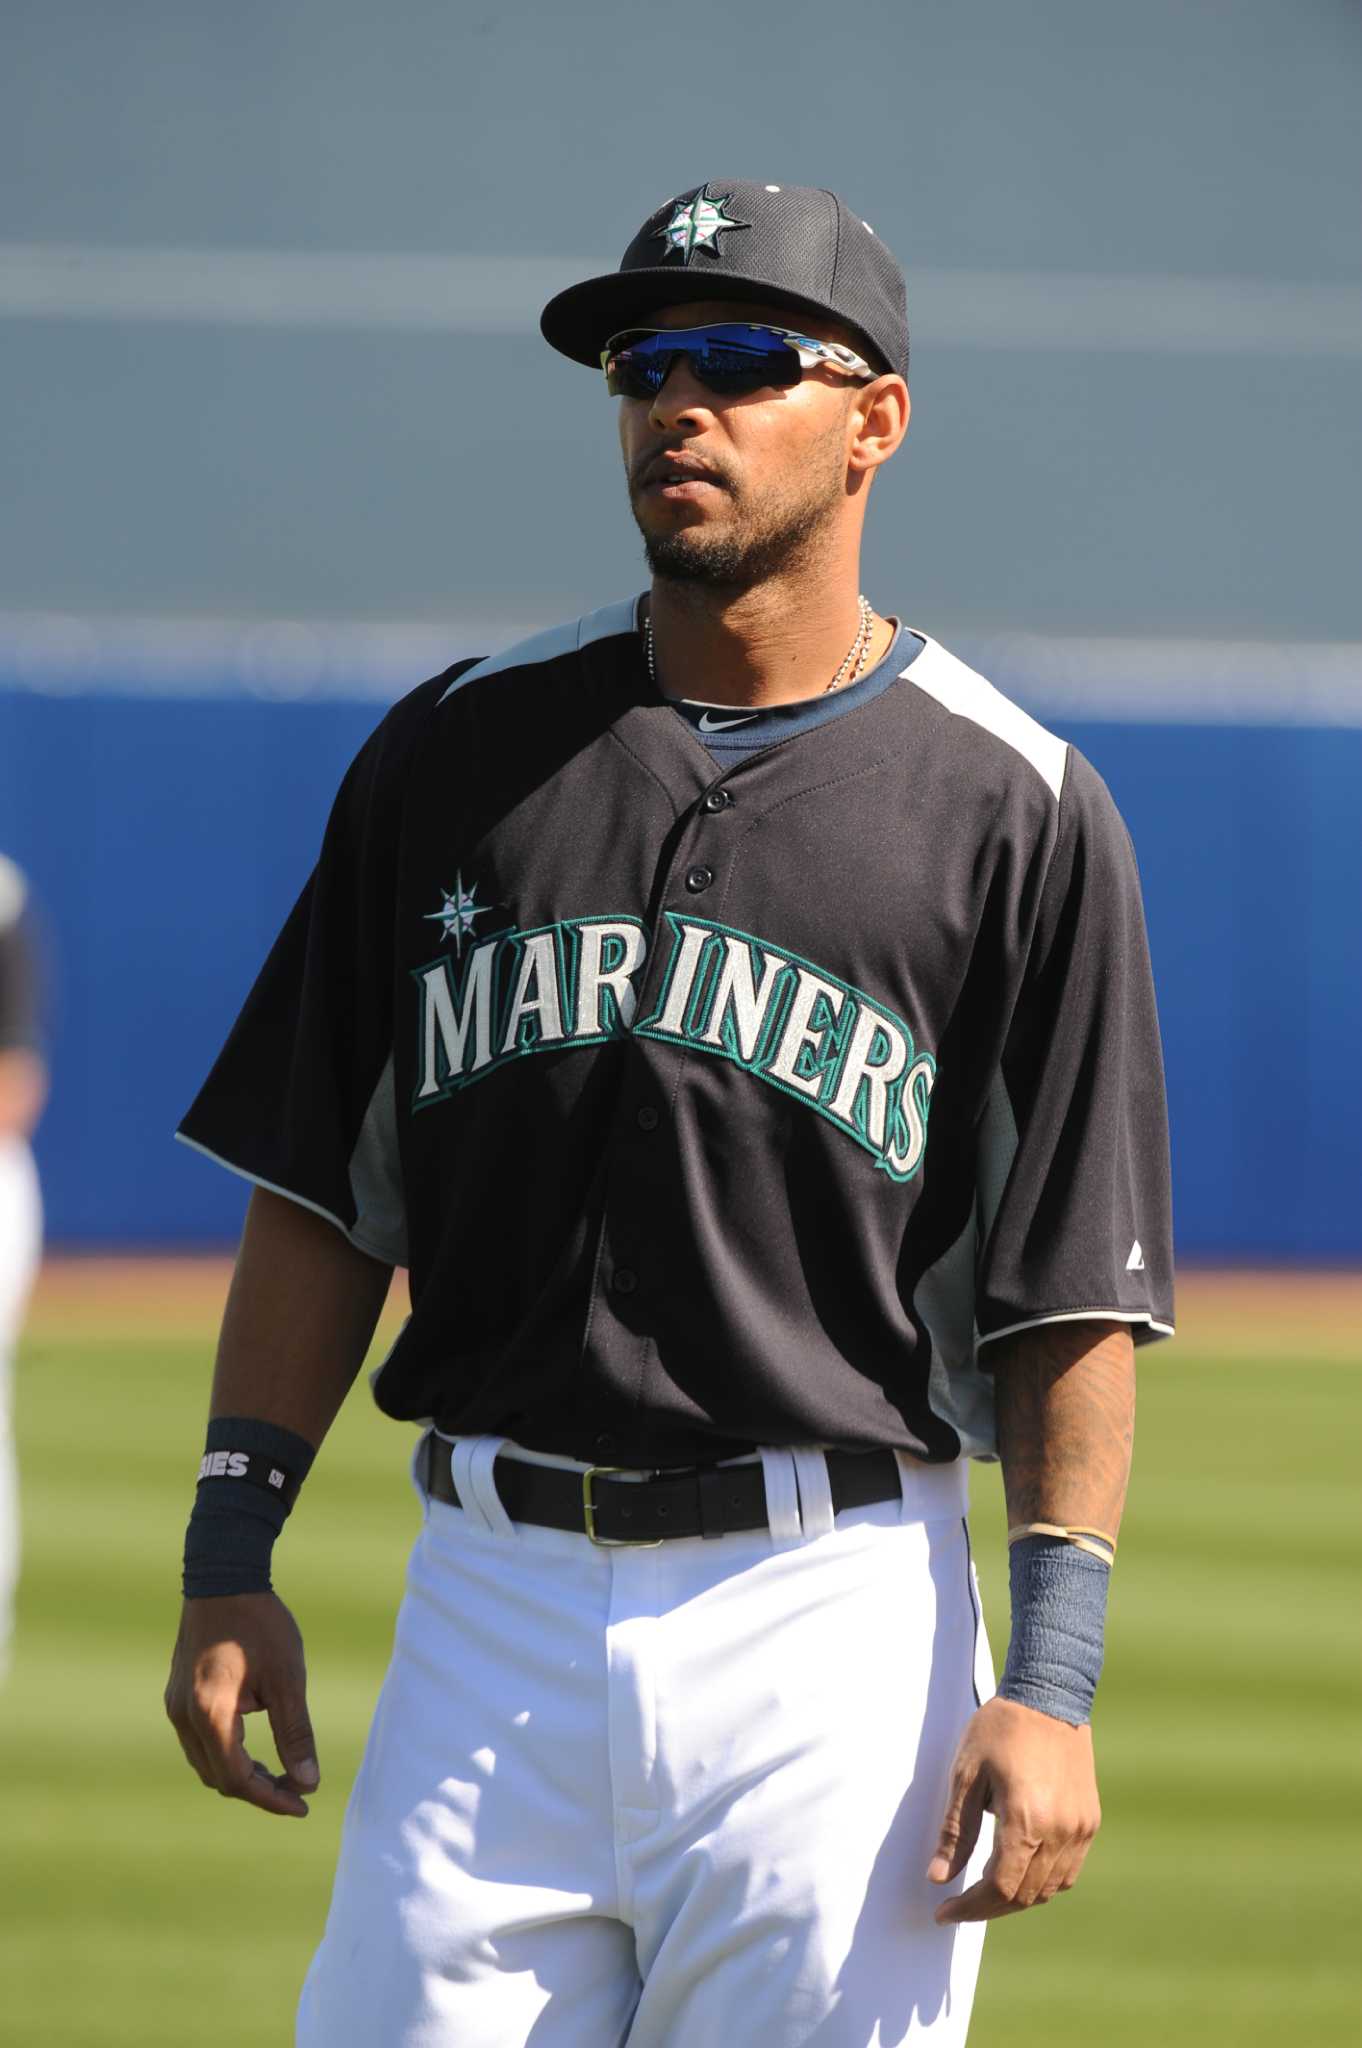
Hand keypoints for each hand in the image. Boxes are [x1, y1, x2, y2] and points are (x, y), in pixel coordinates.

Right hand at [164, 1592, 318, 1818]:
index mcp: (210, 1714)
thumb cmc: (259, 1624)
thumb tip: (308, 1782)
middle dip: (257, 1790)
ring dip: (240, 1775)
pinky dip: (226, 1754)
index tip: (303, 1804)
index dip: (271, 1798)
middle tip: (296, 1790)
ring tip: (279, 1773)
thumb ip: (295, 1732)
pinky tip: (253, 1748)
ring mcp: (175, 1706)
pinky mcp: (177, 1695)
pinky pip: (198, 1742)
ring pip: (205, 1763)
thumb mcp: (287, 1678)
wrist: (223, 1577)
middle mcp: (183, 1716)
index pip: (237, 1779)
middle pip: (217, 1778)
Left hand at [927, 1695, 1099, 1921]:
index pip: (999, 1889)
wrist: (1049, 1695)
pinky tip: (1020, 1870)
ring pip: (1048, 1890)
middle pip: (1024, 1896)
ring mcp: (1080, 1829)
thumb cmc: (1002, 1728)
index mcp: (1025, 1819)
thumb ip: (954, 1831)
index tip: (944, 1911)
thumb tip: (938, 1876)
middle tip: (959, 1903)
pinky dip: (1043, 1883)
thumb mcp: (966, 1774)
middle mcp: (1059, 1831)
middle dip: (988, 1908)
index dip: (970, 1908)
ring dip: (1016, 1898)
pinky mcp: (1090, 1822)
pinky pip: (1068, 1872)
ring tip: (985, 1888)